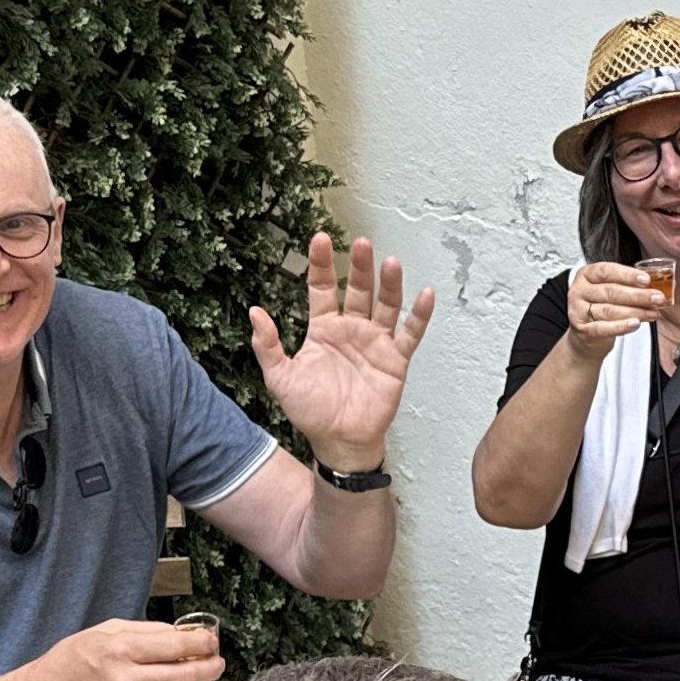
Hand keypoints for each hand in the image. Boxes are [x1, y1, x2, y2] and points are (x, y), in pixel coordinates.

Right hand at [36, 618, 225, 680]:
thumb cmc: (76, 658)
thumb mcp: (108, 630)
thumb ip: (149, 630)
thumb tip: (185, 632)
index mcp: (122, 650)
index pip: (177, 646)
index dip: (203, 642)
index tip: (210, 639)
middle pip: (189, 675)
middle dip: (212, 666)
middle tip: (216, 660)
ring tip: (201, 676)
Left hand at [250, 232, 435, 472]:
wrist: (339, 441)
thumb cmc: (310, 411)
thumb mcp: (280, 378)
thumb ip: (268, 345)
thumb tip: (255, 312)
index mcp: (323, 329)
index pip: (322, 288)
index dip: (321, 264)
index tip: (319, 239)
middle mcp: (351, 329)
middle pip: (358, 289)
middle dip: (359, 266)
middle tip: (361, 243)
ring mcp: (375, 342)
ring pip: (385, 305)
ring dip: (389, 284)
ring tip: (390, 263)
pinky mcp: (395, 360)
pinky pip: (410, 334)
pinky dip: (419, 315)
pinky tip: (424, 295)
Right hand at [564, 261, 666, 362]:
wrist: (586, 333)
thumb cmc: (602, 305)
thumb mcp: (611, 289)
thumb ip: (628, 285)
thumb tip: (655, 286)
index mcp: (587, 274)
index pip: (607, 271)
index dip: (628, 275)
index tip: (647, 280)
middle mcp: (580, 290)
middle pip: (611, 291)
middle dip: (638, 295)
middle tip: (658, 298)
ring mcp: (578, 310)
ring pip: (609, 310)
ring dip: (635, 312)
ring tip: (653, 313)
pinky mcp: (582, 330)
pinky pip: (603, 328)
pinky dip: (621, 327)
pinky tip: (635, 324)